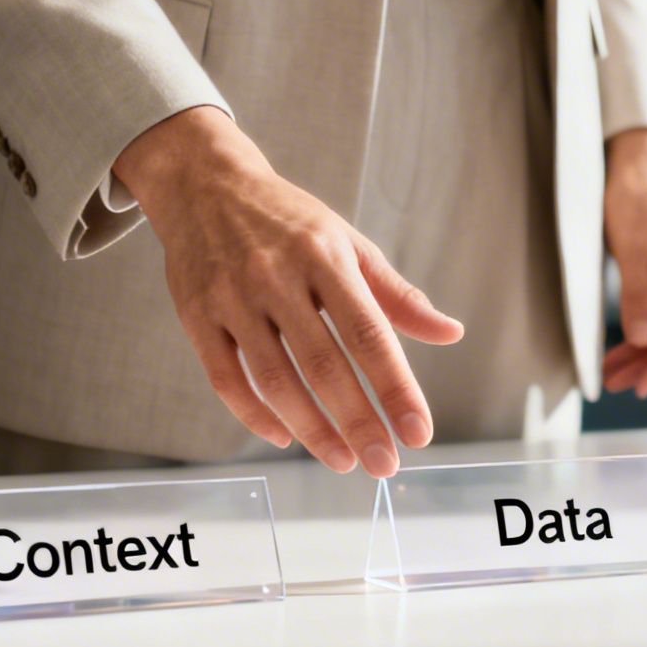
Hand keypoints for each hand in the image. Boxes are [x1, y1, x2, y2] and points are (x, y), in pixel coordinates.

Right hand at [114, 107, 463, 476]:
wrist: (204, 183)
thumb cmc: (288, 220)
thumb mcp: (348, 243)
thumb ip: (396, 295)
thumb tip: (450, 333)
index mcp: (325, 256)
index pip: (368, 333)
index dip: (395, 387)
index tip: (418, 431)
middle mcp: (277, 276)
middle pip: (323, 364)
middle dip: (358, 421)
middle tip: (384, 463)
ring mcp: (231, 297)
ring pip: (274, 378)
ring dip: (311, 428)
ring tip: (342, 460)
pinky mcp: (195, 315)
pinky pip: (225, 378)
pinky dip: (255, 415)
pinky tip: (286, 436)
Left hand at [602, 129, 646, 397]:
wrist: (634, 157)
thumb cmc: (636, 192)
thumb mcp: (631, 244)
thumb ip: (638, 294)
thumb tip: (643, 340)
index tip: (641, 387)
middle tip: (616, 387)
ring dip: (640, 352)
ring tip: (611, 375)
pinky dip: (636, 332)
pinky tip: (618, 348)